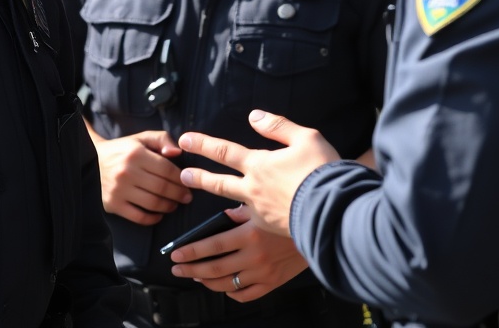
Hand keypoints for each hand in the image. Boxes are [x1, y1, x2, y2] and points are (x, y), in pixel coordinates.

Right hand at [92, 129, 191, 224]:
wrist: (92, 161)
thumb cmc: (123, 150)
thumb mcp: (142, 138)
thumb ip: (162, 139)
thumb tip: (177, 152)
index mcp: (135, 153)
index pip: (166, 169)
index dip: (181, 178)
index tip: (189, 183)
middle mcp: (127, 172)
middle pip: (161, 187)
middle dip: (179, 194)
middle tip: (187, 197)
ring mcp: (119, 190)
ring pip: (152, 203)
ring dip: (169, 206)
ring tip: (174, 205)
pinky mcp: (113, 204)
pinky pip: (138, 217)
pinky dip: (153, 219)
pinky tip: (159, 215)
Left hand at [168, 204, 308, 301]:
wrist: (323, 229)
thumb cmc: (291, 211)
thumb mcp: (262, 205)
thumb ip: (239, 212)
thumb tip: (219, 217)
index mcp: (250, 234)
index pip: (212, 246)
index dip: (191, 252)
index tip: (175, 254)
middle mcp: (255, 256)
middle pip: (215, 269)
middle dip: (192, 269)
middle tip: (177, 268)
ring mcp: (264, 273)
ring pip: (227, 284)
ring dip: (207, 281)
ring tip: (195, 275)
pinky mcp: (274, 283)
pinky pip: (247, 295)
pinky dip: (232, 293)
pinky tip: (224, 286)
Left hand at [178, 110, 340, 235]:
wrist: (337, 210)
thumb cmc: (323, 171)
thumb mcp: (305, 138)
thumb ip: (278, 126)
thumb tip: (254, 116)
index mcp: (260, 165)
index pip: (224, 151)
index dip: (203, 144)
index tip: (185, 139)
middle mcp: (254, 190)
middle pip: (219, 183)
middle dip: (199, 177)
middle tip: (182, 174)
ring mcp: (260, 213)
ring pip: (227, 207)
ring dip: (210, 203)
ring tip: (199, 205)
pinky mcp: (270, 231)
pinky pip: (245, 228)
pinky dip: (233, 227)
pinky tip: (228, 229)